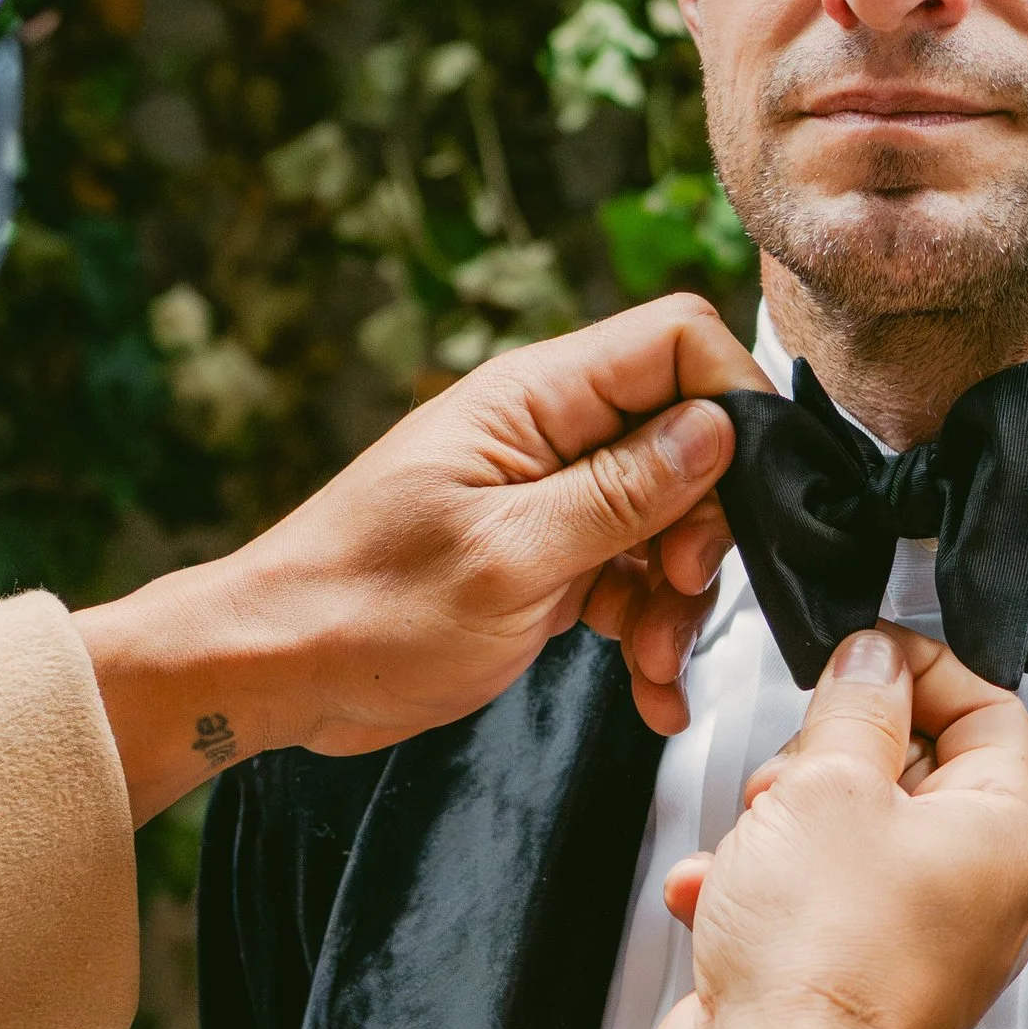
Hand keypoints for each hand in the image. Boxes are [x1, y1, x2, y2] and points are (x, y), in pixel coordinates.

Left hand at [77, 295, 764, 821]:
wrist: (277, 670)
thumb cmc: (362, 608)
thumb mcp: (511, 557)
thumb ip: (622, 493)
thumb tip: (718, 431)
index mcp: (531, 400)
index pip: (674, 341)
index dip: (731, 402)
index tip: (750, 492)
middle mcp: (543, 436)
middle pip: (685, 439)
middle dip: (706, 527)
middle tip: (680, 593)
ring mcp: (543, 498)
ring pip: (666, 521)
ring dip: (677, 598)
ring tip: (652, 666)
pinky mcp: (540, 558)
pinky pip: (626, 577)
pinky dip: (645, 631)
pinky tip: (647, 687)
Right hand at [645, 626, 1027, 1028]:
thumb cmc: (819, 960)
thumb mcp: (828, 784)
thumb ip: (854, 706)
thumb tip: (873, 661)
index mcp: (1005, 838)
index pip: (991, 710)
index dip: (920, 669)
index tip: (859, 657)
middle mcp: (978, 896)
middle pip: (911, 771)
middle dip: (828, 759)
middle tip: (789, 773)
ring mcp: (918, 943)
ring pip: (847, 835)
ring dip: (777, 826)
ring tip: (749, 846)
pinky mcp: (856, 980)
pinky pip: (811, 902)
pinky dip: (758, 890)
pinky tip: (714, 896)